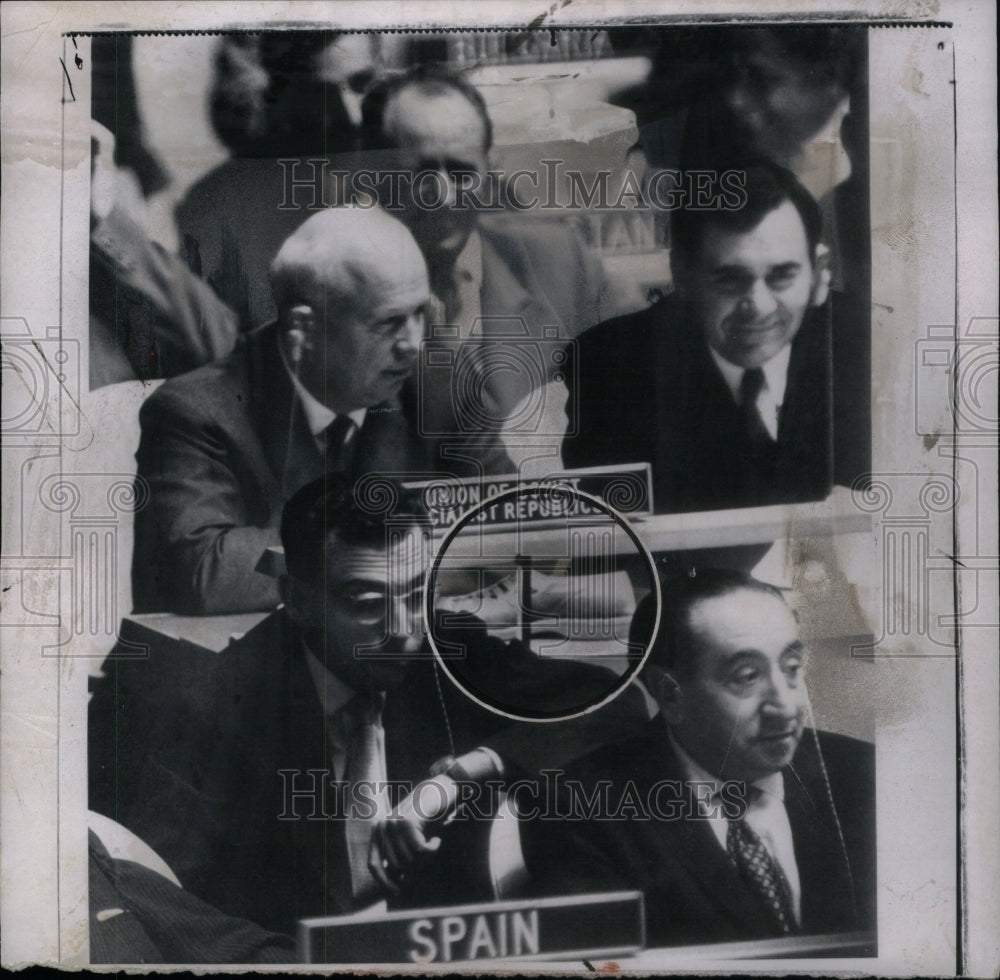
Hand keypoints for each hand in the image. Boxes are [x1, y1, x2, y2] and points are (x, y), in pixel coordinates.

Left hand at [368, 775, 457, 893]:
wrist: (443, 789)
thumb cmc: (427, 817)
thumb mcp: (408, 838)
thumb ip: (398, 855)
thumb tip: (393, 884)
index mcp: (378, 830)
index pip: (373, 865)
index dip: (384, 882)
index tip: (396, 892)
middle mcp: (382, 826)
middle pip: (396, 866)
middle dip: (415, 867)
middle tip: (427, 854)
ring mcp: (393, 823)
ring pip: (409, 860)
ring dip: (426, 858)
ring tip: (432, 843)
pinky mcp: (407, 822)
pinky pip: (421, 852)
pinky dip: (433, 849)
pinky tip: (437, 840)